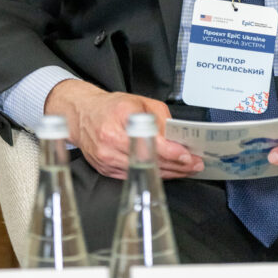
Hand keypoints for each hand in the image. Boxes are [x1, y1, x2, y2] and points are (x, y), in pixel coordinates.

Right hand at [44, 78, 203, 179]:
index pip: (151, 140)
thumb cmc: (110, 107)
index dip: (171, 151)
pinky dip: (153, 174)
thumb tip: (177, 137)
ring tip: (186, 169)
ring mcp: (107, 158)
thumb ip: (160, 117)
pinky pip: (135, 175)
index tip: (187, 155)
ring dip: (168, 172)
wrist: (81, 115)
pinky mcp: (105, 169)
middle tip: (196, 164)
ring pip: (144, 171)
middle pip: (150, 160)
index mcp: (121, 118)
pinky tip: (167, 172)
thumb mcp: (139, 101)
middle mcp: (111, 141)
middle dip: (177, 164)